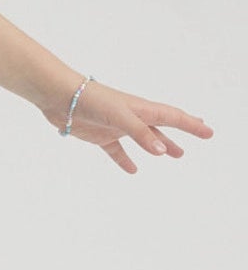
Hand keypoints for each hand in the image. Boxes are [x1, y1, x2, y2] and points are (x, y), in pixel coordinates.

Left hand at [40, 79, 213, 172]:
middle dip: (183, 130)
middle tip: (200, 135)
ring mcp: (117, 126)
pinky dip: (126, 160)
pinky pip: (117, 150)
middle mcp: (132, 116)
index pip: (173, 117)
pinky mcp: (100, 136)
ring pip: (144, 139)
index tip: (208, 132)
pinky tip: (132, 170)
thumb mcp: (120, 117)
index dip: (191, 124)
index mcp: (141, 109)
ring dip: (159, 146)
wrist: (60, 98)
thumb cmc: (91, 100)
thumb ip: (140, 134)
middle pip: (163, 125)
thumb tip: (162, 151)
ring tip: (175, 155)